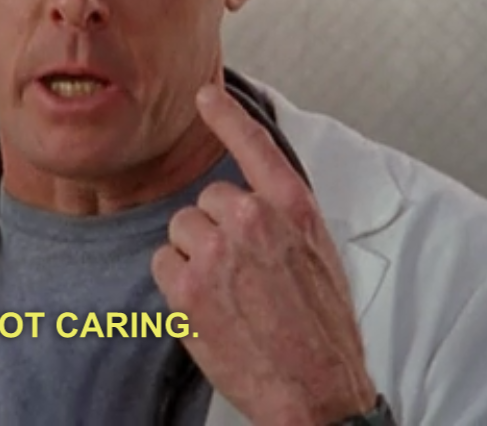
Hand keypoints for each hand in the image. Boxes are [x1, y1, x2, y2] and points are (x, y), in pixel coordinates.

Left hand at [151, 85, 376, 425]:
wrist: (317, 392)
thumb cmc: (324, 331)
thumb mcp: (319, 256)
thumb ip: (282, 221)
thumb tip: (249, 205)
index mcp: (293, 208)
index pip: (254, 145)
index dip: (227, 115)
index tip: (205, 94)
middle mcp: (254, 221)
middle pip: (206, 201)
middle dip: (215, 231)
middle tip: (241, 272)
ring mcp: (217, 252)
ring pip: (181, 231)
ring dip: (195, 257)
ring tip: (228, 293)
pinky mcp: (188, 287)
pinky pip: (163, 263)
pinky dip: (177, 284)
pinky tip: (207, 308)